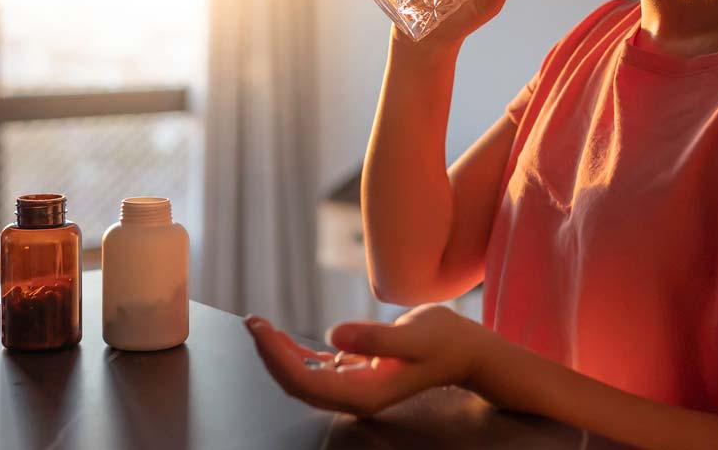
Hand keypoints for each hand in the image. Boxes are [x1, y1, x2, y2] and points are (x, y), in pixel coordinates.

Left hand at [243, 304, 491, 417]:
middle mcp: (355, 397)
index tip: (259, 328)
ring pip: (303, 379)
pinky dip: (296, 355)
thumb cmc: (443, 340)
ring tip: (260, 325)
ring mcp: (355, 389)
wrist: (464, 350)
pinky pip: (316, 370)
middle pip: (298, 384)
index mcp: (365, 393)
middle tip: (252, 321)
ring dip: (279, 355)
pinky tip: (282, 338)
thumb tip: (333, 337)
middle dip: (270, 355)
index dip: (277, 357)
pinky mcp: (357, 374)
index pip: (307, 381)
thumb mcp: (414, 335)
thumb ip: (375, 339)